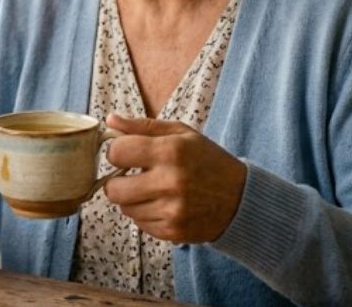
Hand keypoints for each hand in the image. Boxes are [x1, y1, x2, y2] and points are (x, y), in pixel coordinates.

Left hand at [103, 113, 245, 243]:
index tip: (125, 152)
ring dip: (132, 198)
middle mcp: (170, 182)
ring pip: (125, 208)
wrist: (241, 198)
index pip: (117, 152)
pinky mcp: (173, 232)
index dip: (116, 151)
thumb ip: (142, 126)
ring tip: (152, 189)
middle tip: (130, 176)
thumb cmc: (207, 160)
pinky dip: (145, 214)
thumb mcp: (181, 134)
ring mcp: (172, 211)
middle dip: (116, 181)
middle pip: (113, 189)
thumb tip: (109, 120)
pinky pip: (140, 224)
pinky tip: (162, 204)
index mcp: (171, 151)